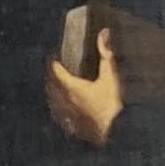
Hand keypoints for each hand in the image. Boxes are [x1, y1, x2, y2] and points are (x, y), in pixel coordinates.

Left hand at [46, 28, 125, 145]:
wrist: (114, 132)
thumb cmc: (112, 105)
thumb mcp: (110, 77)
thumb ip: (105, 54)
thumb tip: (104, 33)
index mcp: (72, 87)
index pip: (55, 71)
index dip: (53, 62)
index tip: (53, 57)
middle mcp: (64, 101)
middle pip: (50, 86)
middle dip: (50, 76)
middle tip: (53, 70)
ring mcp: (66, 115)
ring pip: (52, 101)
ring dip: (51, 92)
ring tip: (53, 87)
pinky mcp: (70, 126)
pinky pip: (58, 115)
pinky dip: (57, 108)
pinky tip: (60, 109)